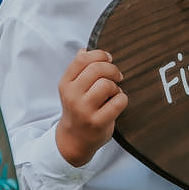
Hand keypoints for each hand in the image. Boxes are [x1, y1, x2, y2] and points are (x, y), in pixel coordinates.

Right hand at [55, 49, 127, 166]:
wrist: (74, 139)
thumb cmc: (78, 110)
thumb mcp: (72, 89)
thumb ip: (78, 69)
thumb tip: (84, 50)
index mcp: (66, 84)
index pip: (82, 59)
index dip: (99, 55)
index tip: (108, 59)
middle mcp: (72, 96)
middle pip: (96, 69)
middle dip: (112, 69)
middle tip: (117, 76)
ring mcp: (84, 110)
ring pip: (106, 85)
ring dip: (116, 86)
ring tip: (114, 92)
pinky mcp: (98, 122)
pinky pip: (118, 101)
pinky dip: (122, 99)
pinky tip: (117, 102)